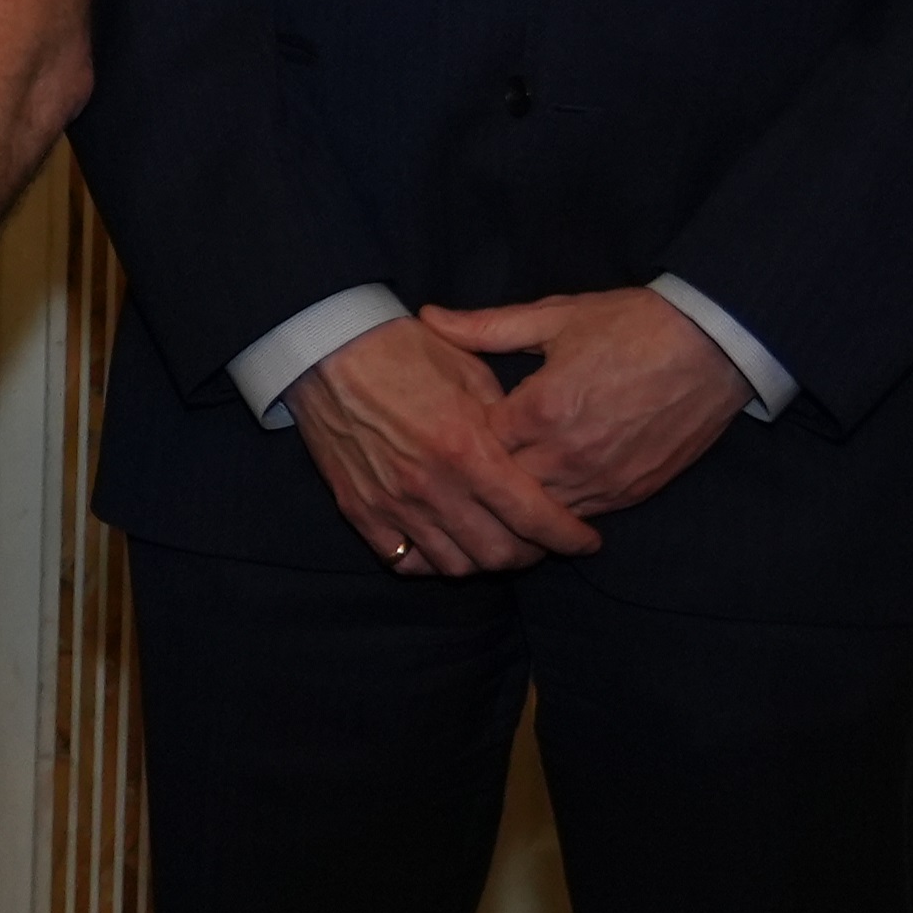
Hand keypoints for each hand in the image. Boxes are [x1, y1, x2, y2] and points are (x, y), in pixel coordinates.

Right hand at [287, 316, 604, 577]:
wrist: (326, 347)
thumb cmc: (403, 349)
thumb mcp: (470, 371)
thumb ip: (507, 422)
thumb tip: (536, 454)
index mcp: (467, 449)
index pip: (534, 516)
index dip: (570, 537)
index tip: (587, 540)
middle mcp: (432, 486)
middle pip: (499, 554)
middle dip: (532, 554)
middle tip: (541, 540)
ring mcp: (393, 504)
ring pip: (456, 566)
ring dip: (485, 561)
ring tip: (497, 542)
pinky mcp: (360, 510)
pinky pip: (406, 562)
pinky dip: (433, 561)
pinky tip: (447, 543)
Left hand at [427, 288, 751, 519]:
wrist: (714, 346)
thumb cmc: (631, 324)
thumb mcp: (555, 317)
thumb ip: (486, 327)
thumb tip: (428, 316)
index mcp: (540, 408)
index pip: (476, 446)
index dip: (457, 442)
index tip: (443, 434)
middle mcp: (567, 453)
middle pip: (502, 490)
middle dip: (480, 483)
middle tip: (458, 478)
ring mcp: (601, 479)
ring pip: (540, 515)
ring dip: (517, 507)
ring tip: (491, 501)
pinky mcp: (631, 493)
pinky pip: (580, 517)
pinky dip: (557, 513)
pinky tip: (540, 505)